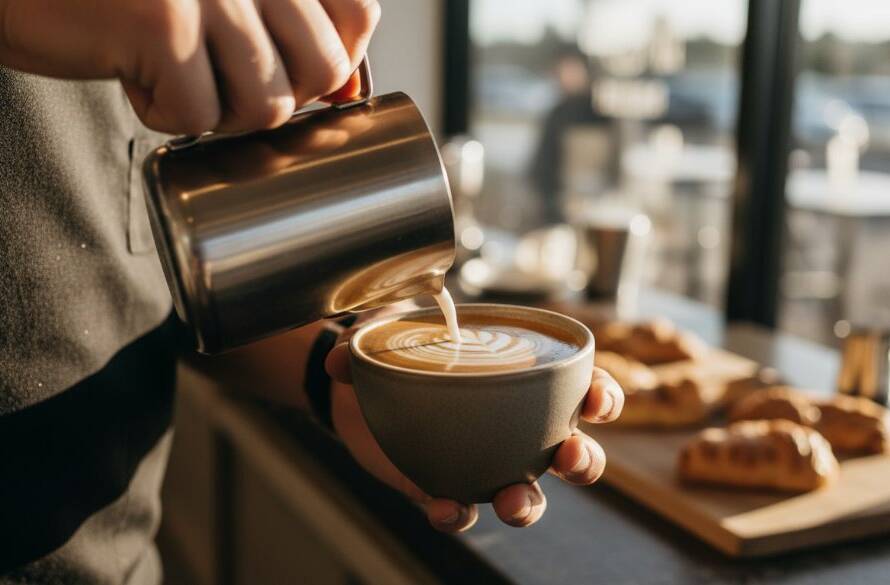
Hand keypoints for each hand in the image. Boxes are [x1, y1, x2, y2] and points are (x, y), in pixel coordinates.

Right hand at [0, 0, 379, 133]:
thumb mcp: (225, 0)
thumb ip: (291, 30)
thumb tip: (349, 91)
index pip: (359, 15)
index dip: (334, 61)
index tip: (288, 67)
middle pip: (322, 69)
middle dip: (275, 95)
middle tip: (219, 75)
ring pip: (269, 104)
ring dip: (219, 111)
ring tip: (175, 73)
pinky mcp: (165, 23)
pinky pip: (200, 116)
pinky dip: (162, 112)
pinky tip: (133, 72)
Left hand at [323, 309, 623, 532]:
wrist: (354, 391)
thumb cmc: (398, 349)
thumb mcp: (393, 330)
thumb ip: (372, 333)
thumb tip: (344, 355)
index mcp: (520, 383)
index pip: (579, 390)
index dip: (601, 396)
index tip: (598, 399)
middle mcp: (513, 427)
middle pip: (569, 452)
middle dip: (583, 460)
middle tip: (570, 455)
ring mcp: (483, 461)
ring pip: (526, 494)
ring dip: (528, 503)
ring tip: (512, 501)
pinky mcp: (447, 485)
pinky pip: (463, 510)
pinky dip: (457, 513)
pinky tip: (446, 507)